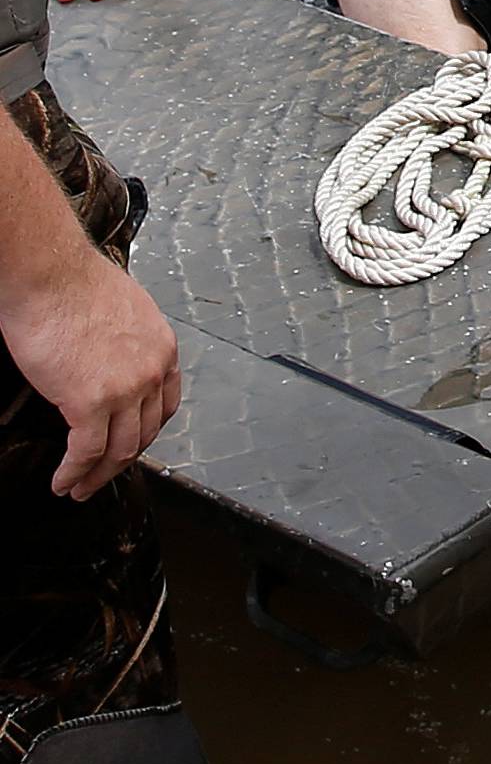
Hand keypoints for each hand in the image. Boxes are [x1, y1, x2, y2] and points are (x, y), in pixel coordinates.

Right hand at [2, 243, 180, 499]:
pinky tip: (63, 481)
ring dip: (98, 476)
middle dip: (123, 460)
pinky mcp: (90, 402)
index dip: (146, 431)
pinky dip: (74, 473)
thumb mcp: (124, 314)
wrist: (51, 276)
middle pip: (144, 432)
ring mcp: (125, 389)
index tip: (131, 445)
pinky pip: (86, 452)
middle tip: (103, 476)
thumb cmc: (75, 285)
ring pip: (119, 450)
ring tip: (79, 488)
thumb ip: (126, 345)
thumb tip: (109, 362)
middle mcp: (152, 371)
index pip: (165, 404)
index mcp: (162, 349)